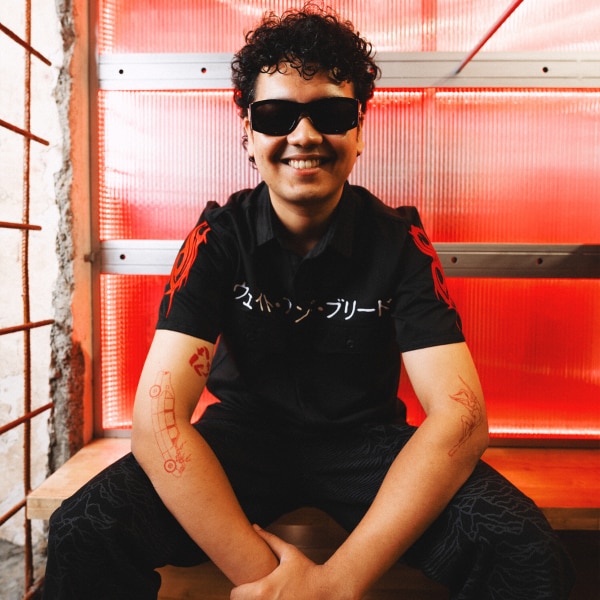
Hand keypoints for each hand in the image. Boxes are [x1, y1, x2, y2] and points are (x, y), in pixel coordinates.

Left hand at [230, 525, 344, 599]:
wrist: (328, 588)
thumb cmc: (308, 570)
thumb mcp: (289, 552)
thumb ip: (270, 539)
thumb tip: (255, 526)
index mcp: (264, 590)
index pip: (235, 595)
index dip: (238, 590)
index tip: (245, 586)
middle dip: (246, 598)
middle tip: (254, 593)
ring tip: (266, 596)